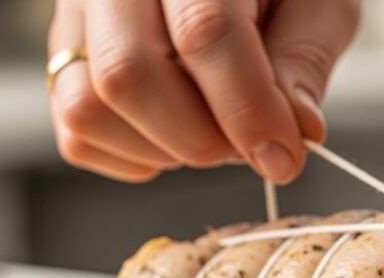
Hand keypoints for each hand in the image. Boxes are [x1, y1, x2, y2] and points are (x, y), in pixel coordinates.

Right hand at [47, 0, 360, 182]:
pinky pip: (76, 130)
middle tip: (251, 149)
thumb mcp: (317, 4)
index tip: (284, 157)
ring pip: (88, 106)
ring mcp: (79, 15)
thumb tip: (299, 128)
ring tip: (216, 135)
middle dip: (202, 138)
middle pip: (129, 73)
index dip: (248, 110)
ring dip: (164, 149)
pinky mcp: (66, 54)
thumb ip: (304, 59)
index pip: (204, 32)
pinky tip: (178, 136)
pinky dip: (133, 156)